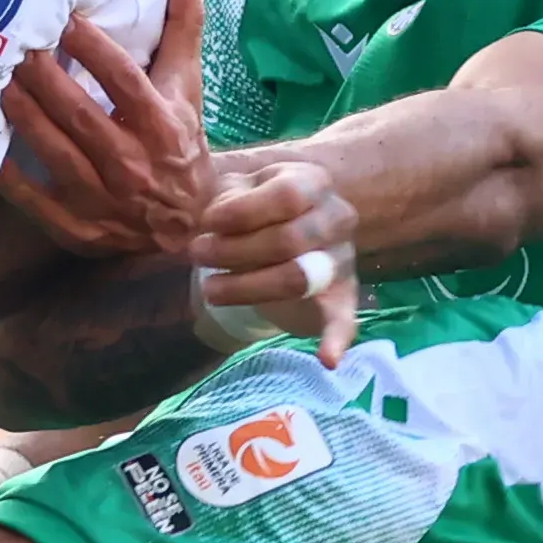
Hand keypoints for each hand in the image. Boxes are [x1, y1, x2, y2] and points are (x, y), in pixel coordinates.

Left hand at [0, 0, 206, 258]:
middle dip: (42, 78)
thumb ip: (183, 23)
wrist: (189, 223)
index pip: (124, 81)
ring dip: (21, 115)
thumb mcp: (188, 85)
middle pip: (79, 114)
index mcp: (162, 126)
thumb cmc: (181, 140)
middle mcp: (132, 164)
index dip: (93, 49)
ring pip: (53, 152)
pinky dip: (9, 177)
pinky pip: (35, 201)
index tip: (63, 17)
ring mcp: (102, 200)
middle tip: (11, 44)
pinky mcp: (77, 227)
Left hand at [191, 185, 362, 367]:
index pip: (286, 196)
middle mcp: (336, 217)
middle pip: (289, 240)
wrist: (286, 232)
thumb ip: (226, 198)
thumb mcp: (240, 188)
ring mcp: (341, 259)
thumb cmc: (255, 207)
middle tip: (198, 255)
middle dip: (233, 251)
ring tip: (210, 288)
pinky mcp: (341, 297)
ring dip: (246, 287)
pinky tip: (327, 359)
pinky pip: (345, 320)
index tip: (208, 222)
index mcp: (313, 182)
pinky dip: (337, 340)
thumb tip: (206, 223)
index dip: (241, 212)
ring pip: (297, 278)